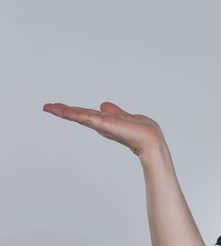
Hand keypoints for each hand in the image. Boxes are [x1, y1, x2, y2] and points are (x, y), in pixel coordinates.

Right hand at [42, 101, 165, 159]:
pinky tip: (66, 111)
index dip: (72, 110)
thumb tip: (102, 105)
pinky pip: (88, 118)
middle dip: (64, 111)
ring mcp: (102, 125)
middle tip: (47, 107)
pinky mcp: (105, 126)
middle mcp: (101, 124)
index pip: (86, 114)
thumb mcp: (124, 117)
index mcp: (105, 121)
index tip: (57, 107)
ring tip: (50, 107)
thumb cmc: (140, 131)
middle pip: (80, 115)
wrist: (149, 140)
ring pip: (81, 116)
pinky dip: (77, 114)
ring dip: (65, 111)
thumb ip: (114, 112)